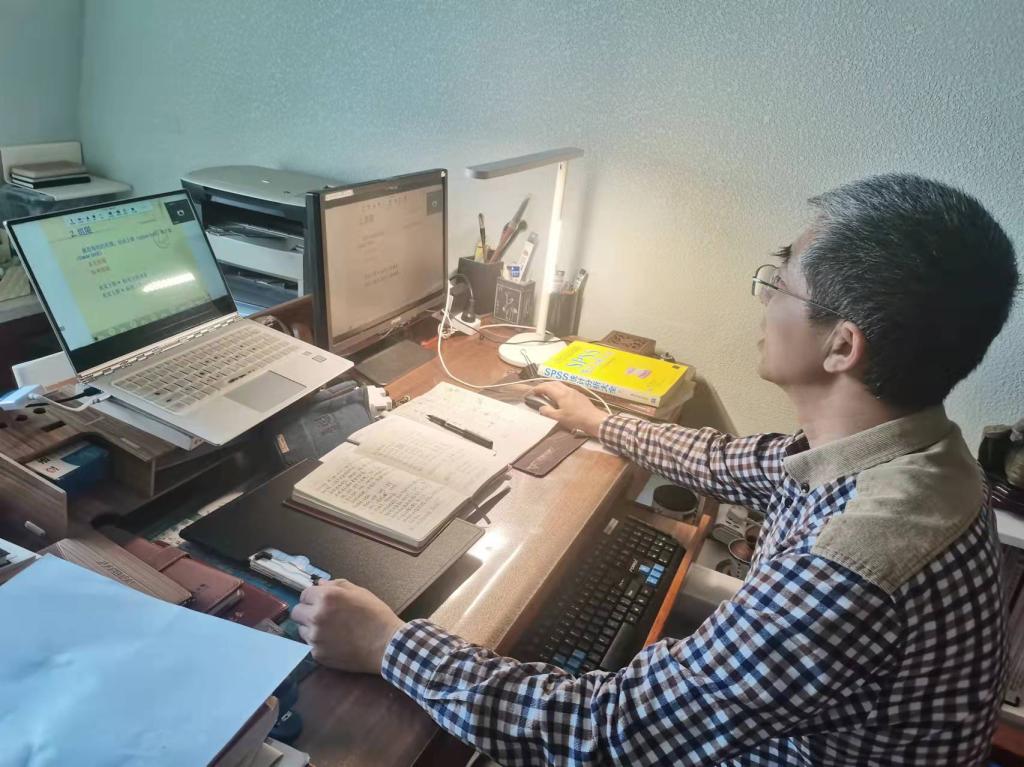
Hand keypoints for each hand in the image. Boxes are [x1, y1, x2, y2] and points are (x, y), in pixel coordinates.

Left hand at [290, 579, 405, 673]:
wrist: (386, 645)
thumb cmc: (376, 615)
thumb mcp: (360, 592)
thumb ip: (337, 585)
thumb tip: (320, 584)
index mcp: (326, 597)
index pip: (304, 594)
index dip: (314, 597)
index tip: (322, 601)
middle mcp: (316, 616)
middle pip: (296, 612)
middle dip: (307, 611)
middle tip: (322, 615)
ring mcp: (315, 637)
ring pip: (301, 629)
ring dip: (311, 628)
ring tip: (330, 630)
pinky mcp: (317, 654)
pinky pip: (310, 645)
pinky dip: (318, 643)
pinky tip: (334, 642)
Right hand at [532, 381, 609, 437]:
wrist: (594, 419)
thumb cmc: (576, 419)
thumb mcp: (559, 418)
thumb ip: (548, 412)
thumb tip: (541, 408)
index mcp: (561, 394)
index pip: (546, 387)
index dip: (537, 388)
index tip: (531, 392)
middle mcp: (567, 390)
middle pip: (553, 383)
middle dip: (544, 385)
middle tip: (538, 391)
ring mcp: (574, 391)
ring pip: (560, 384)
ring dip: (552, 386)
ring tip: (547, 393)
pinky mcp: (579, 395)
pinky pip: (566, 388)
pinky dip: (559, 389)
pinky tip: (559, 397)